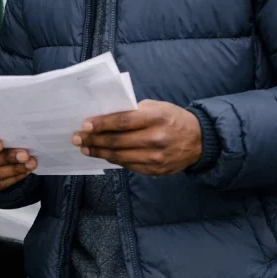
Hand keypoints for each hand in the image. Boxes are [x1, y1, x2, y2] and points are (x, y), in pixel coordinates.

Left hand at [72, 100, 202, 175]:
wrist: (199, 141)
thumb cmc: (173, 119)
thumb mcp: (157, 107)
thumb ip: (133, 111)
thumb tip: (105, 116)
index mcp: (156, 118)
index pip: (123, 121)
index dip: (102, 124)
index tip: (84, 125)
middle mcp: (156, 139)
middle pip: (118, 141)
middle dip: (93, 140)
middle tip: (77, 138)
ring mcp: (156, 157)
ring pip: (120, 156)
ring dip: (99, 152)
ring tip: (85, 148)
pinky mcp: (155, 170)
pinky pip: (128, 165)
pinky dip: (113, 160)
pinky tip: (103, 155)